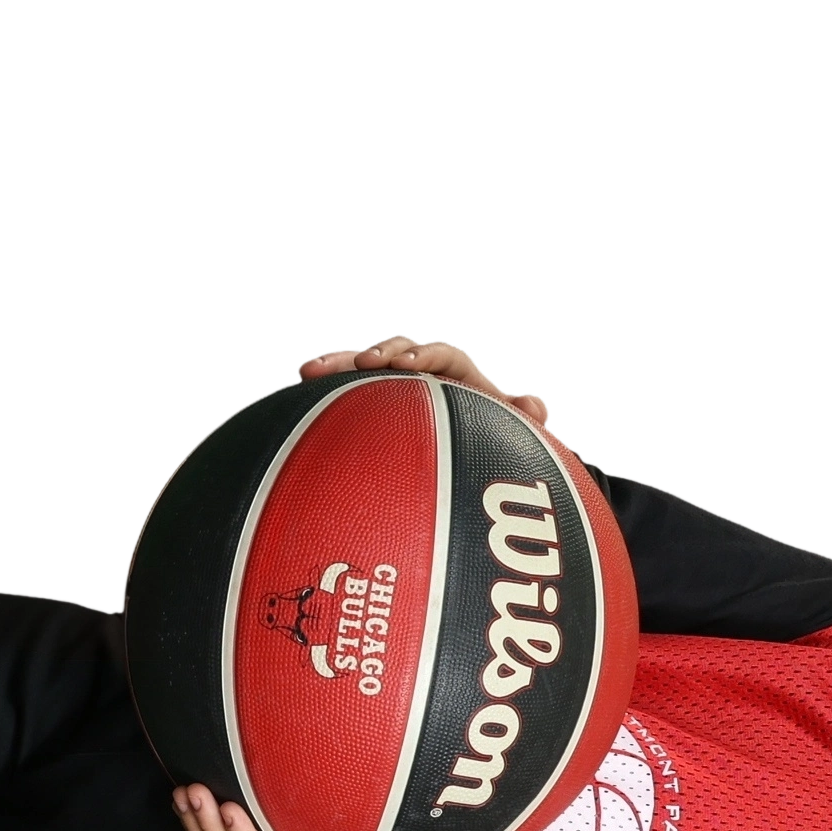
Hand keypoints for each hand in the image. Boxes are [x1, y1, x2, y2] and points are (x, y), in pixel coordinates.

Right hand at [294, 330, 560, 440]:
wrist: (469, 476)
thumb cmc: (493, 449)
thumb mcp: (512, 440)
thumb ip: (525, 424)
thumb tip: (537, 408)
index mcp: (461, 379)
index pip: (445, 355)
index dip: (426, 355)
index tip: (409, 365)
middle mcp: (424, 378)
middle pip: (398, 355)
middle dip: (377, 354)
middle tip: (363, 363)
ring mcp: (393, 390)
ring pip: (364, 371)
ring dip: (339, 364)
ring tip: (308, 369)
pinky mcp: (369, 406)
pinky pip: (344, 392)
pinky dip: (324, 388)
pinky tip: (294, 386)